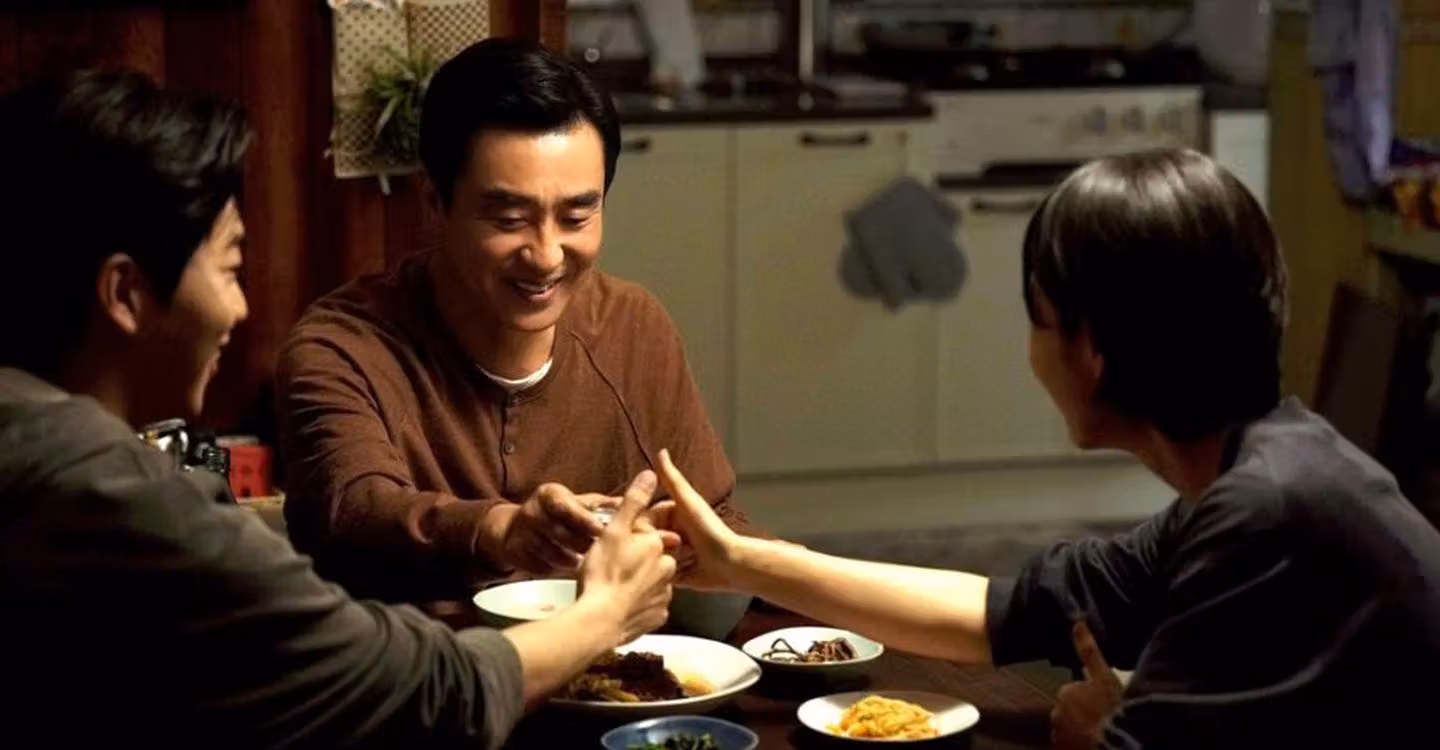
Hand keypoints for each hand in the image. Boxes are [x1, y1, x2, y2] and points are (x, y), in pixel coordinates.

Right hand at [489, 483, 619, 574]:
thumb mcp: (575, 503)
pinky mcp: (514, 553)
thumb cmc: (557, 514)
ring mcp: (521, 533)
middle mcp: (532, 511)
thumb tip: (630, 503)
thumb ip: (602, 505)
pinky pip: (542, 567)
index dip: (586, 520)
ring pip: (553, 553)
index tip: (604, 532)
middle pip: (562, 533)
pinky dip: (557, 571)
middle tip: (603, 555)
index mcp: (549, 494)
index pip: (567, 507)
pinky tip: (569, 574)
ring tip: (588, 566)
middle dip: (584, 545)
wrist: (514, 528)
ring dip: (573, 561)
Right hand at [578, 470, 677, 643]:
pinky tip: (622, 606)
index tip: (614, 550)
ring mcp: (664, 595)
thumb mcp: (614, 530)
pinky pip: (650, 606)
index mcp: (657, 545)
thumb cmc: (603, 574)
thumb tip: (650, 473)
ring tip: (615, 589)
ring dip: (638, 584)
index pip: (648, 536)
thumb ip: (633, 502)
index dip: (630, 541)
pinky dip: (639, 606)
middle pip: (652, 559)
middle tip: (613, 569)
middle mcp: (667, 568)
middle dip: (637, 562)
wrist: (599, 623)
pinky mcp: (658, 617)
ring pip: (652, 583)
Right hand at [653, 448, 745, 591]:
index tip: (652, 533)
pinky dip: (662, 577)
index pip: (642, 519)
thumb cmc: (711, 531)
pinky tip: (676, 574)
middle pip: (643, 541)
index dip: (642, 527)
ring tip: (683, 560)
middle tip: (678, 548)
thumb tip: (661, 451)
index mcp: (670, 514)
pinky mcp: (675, 574)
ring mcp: (672, 554)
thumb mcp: (688, 501)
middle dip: (654, 547)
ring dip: (660, 563)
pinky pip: (658, 576)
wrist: (731, 563)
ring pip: (649, 560)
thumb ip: (672, 479)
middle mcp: (669, 533)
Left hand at [1051, 620, 1123, 749]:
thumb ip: (1089, 650)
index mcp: (1066, 692)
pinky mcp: (1061, 748)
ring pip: (1068, 729)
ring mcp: (1059, 733)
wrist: (1115, 740)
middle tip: (1102, 720)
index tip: (1103, 705)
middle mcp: (1056, 712)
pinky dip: (1075, 744)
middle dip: (1081, 715)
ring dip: (1078, 731)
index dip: (1089, 699)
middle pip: (1069, 712)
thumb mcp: (1105, 676)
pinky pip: (1067, 745)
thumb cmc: (1112, 708)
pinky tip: (1091, 742)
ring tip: (1098, 732)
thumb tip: (1077, 623)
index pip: (1074, 694)